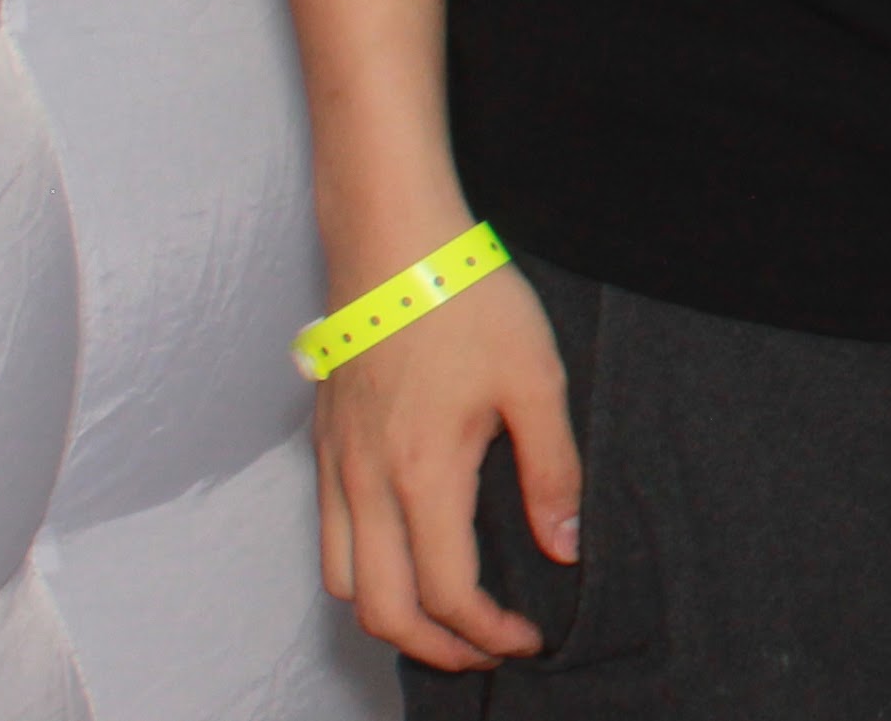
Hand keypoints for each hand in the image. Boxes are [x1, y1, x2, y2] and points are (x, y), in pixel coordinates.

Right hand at [314, 264, 576, 670]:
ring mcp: (335, 468)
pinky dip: (363, 575)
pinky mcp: (325, 446)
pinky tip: (407, 559)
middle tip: (489, 649)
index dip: (488, 632)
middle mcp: (365, 485)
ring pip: (342, 583)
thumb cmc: (468, 301)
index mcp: (421, 475)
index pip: (445, 592)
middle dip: (436, 647)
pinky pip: (330, 540)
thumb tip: (565, 547)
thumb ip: (553, 470)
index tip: (529, 636)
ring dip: (392, 617)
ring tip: (448, 619)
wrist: (393, 242)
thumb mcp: (536, 379)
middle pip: (381, 611)